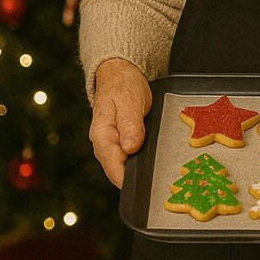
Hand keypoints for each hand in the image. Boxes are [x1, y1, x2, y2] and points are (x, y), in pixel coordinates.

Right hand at [89, 57, 151, 188]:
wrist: (119, 74)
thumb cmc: (124, 85)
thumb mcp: (130, 102)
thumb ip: (130, 125)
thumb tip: (130, 148)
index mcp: (102, 134)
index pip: (113, 166)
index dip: (129, 179)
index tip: (146, 185)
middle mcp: (102, 144)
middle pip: (116, 171)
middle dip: (134, 178)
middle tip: (157, 183)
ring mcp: (108, 145)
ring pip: (121, 167)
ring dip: (135, 172)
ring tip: (156, 176)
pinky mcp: (116, 144)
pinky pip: (125, 159)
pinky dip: (135, 163)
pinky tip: (149, 163)